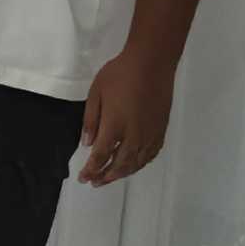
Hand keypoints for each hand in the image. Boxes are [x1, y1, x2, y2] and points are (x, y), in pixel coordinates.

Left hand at [79, 48, 174, 185]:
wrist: (152, 63)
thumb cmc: (120, 74)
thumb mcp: (96, 93)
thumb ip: (91, 120)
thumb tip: (87, 144)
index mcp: (115, 126)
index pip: (101, 156)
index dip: (91, 170)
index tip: (83, 178)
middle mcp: (134, 135)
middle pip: (119, 164)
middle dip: (105, 176)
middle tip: (95, 182)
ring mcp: (150, 134)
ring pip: (136, 162)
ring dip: (122, 173)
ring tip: (111, 177)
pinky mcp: (161, 130)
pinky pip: (151, 154)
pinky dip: (140, 164)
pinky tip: (134, 165)